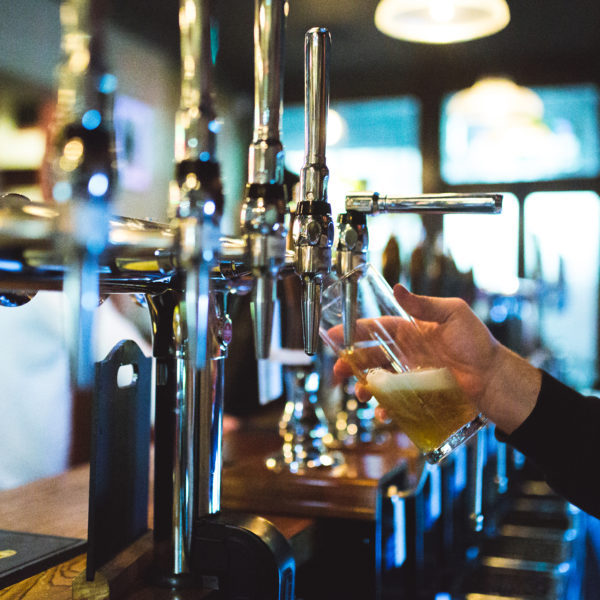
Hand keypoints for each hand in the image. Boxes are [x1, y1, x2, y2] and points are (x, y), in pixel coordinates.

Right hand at [333, 285, 540, 433]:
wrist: (493, 377)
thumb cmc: (477, 342)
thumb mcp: (453, 314)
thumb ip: (424, 304)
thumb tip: (398, 288)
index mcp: (409, 331)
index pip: (374, 328)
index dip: (353, 330)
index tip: (333, 334)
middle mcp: (405, 353)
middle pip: (369, 357)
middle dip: (350, 363)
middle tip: (338, 371)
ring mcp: (409, 375)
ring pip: (377, 381)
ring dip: (364, 387)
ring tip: (360, 394)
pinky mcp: (416, 396)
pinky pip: (395, 403)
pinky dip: (386, 409)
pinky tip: (384, 412)